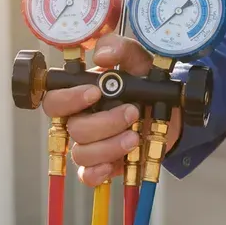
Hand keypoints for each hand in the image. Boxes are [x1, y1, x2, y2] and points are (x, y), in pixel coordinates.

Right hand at [42, 34, 181, 186]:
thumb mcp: (137, 58)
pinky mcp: (103, 164)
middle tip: (131, 112)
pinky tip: (115, 164)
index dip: (68, 99)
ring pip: (82, 153)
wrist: (172, 110)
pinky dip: (99, 172)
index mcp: (79, 94)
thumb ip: (119, 48)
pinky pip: (87, 176)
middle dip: (102, 123)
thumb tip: (101, 56)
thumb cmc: (145, 81)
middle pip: (72, 128)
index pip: (53, 100)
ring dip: (110, 146)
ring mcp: (90, 143)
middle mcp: (80, 118)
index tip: (95, 93)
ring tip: (136, 136)